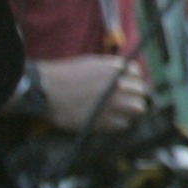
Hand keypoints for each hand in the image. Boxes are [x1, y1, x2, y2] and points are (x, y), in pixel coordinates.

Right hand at [36, 53, 150, 132]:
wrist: (46, 91)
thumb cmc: (64, 77)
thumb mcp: (91, 64)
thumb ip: (110, 70)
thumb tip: (124, 77)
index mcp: (114, 68)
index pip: (137, 73)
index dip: (131, 80)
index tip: (126, 86)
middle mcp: (119, 85)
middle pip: (141, 92)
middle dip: (134, 96)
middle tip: (123, 102)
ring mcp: (114, 103)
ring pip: (138, 109)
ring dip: (130, 111)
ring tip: (117, 112)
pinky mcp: (106, 120)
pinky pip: (123, 124)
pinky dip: (117, 123)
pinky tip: (106, 120)